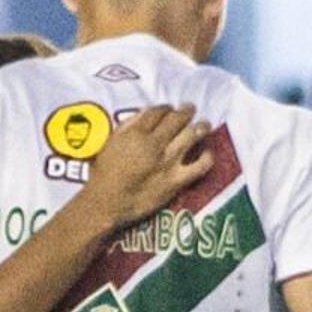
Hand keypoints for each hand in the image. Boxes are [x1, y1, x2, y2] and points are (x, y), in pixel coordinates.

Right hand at [69, 105, 211, 227]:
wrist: (107, 203)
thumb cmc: (104, 173)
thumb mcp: (111, 141)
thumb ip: (129, 125)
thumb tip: (146, 113)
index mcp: (137, 133)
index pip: (159, 111)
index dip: (166, 107)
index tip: (169, 109)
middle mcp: (155, 144)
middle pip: (178, 119)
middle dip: (186, 111)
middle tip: (190, 109)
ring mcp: (168, 162)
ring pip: (192, 136)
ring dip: (200, 126)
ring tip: (204, 124)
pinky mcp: (176, 181)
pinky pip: (200, 166)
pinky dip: (207, 157)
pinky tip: (207, 153)